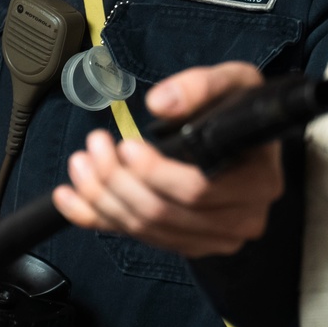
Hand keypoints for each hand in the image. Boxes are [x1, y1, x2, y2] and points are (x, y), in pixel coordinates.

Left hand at [52, 62, 283, 256]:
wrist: (249, 139)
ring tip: (80, 162)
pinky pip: (137, 238)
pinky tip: (69, 198)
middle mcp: (241, 219)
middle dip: (117, 180)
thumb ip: (201, 86)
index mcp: (258, 182)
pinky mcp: (188, 244)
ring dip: (102, 198)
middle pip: (165, 212)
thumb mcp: (234, 82)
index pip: (199, 190)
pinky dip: (97, 218)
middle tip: (94, 145)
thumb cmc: (241, 109)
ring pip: (147, 229)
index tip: (126, 145)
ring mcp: (214, 238)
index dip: (155, 172)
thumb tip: (161, 103)